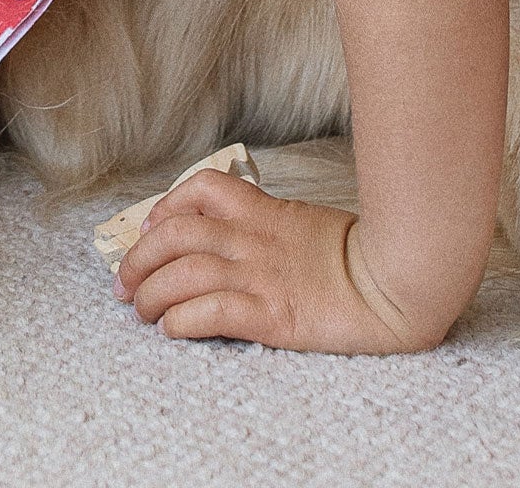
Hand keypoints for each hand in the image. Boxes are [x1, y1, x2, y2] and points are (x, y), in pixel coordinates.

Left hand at [114, 170, 431, 353]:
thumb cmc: (356, 254)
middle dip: (138, 259)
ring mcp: (260, 275)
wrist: (394, 280)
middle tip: (125, 284)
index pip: (200, 190)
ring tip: (143, 312)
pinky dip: (180, 321)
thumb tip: (235, 234)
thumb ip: (267, 223)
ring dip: (150, 294)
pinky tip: (174, 329)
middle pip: (174, 234)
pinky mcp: (271, 314)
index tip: (148, 230)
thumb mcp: (304, 220)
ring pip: (181, 274)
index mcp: (263, 211)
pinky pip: (209, 312)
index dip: (163, 208)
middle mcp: (253, 239)